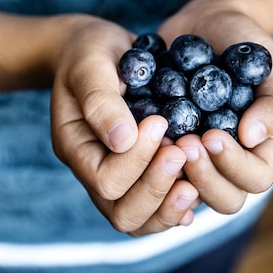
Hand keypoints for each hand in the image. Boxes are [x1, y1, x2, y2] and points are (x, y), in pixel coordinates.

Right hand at [50, 16, 198, 235]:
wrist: (97, 50)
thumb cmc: (89, 53)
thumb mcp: (89, 65)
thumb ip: (101, 100)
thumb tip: (123, 140)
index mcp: (76, 148)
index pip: (106, 180)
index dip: (137, 159)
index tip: (160, 121)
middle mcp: (94, 171)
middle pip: (122, 214)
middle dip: (157, 188)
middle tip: (183, 151)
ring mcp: (118, 177)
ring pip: (141, 221)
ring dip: (170, 205)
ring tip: (195, 180)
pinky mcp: (139, 173)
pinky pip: (156, 209)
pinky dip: (177, 205)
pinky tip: (196, 190)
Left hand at [158, 0, 272, 213]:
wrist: (208, 23)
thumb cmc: (248, 45)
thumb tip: (252, 137)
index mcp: (262, 151)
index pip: (254, 179)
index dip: (233, 165)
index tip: (211, 135)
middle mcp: (229, 163)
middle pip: (223, 197)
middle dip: (203, 176)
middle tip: (184, 143)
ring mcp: (196, 157)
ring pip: (187, 191)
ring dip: (174, 173)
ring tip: (162, 140)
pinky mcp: (167, 145)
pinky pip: (156, 167)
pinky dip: (148, 158)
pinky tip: (138, 135)